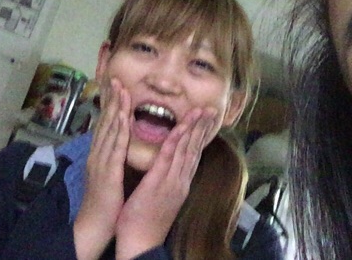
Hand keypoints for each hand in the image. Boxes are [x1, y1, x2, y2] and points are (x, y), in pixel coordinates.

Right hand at [73, 79, 131, 259]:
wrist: (93, 225)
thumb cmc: (105, 203)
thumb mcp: (108, 175)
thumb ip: (112, 158)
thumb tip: (119, 144)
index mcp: (99, 155)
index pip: (105, 124)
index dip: (111, 105)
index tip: (117, 87)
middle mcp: (97, 154)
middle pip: (105, 122)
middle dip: (111, 100)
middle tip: (117, 78)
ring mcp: (100, 162)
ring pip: (109, 130)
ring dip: (115, 108)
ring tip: (121, 89)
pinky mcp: (106, 172)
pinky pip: (114, 147)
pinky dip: (119, 130)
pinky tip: (122, 117)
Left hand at [113, 107, 215, 259]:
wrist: (141, 243)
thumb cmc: (145, 221)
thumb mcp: (160, 197)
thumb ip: (167, 181)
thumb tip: (168, 167)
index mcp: (179, 183)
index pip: (193, 155)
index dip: (200, 136)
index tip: (206, 120)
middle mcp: (180, 181)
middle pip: (194, 149)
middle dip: (202, 128)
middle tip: (211, 109)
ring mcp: (172, 182)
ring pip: (185, 151)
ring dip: (193, 129)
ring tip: (200, 111)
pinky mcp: (159, 184)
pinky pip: (168, 159)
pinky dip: (176, 142)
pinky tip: (181, 128)